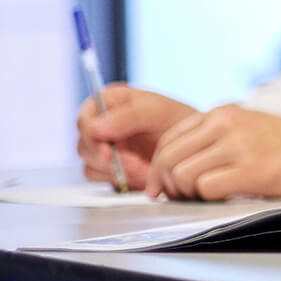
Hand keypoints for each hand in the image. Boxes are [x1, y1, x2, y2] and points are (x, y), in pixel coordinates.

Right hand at [76, 85, 198, 188]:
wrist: (195, 146)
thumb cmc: (178, 121)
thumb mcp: (158, 111)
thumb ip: (127, 116)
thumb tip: (94, 128)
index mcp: (110, 101)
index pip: (84, 119)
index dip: (92, 137)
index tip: (109, 151)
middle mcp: (102, 123)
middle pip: (84, 145)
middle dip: (108, 159)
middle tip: (134, 165)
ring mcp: (105, 146)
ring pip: (90, 164)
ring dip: (115, 171)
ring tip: (144, 170)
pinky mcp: (110, 167)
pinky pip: (101, 178)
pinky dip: (119, 180)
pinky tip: (141, 176)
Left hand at [145, 106, 280, 200]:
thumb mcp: (250, 128)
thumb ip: (217, 139)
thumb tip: (175, 171)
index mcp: (223, 113)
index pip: (168, 139)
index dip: (159, 168)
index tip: (164, 188)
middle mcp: (226, 123)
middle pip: (167, 158)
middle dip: (166, 184)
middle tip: (181, 198)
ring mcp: (239, 145)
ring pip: (181, 174)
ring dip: (186, 194)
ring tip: (205, 199)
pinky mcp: (252, 170)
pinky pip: (205, 189)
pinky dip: (207, 200)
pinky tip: (224, 199)